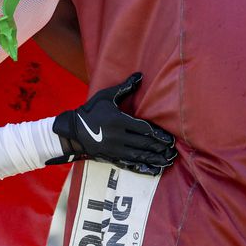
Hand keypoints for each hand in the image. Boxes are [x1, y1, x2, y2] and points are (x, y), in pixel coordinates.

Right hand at [51, 72, 177, 174]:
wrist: (72, 131)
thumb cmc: (90, 111)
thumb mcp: (106, 97)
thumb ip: (125, 88)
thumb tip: (140, 75)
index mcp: (118, 121)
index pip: (143, 129)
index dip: (158, 135)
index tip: (170, 139)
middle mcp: (118, 137)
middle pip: (144, 144)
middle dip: (160, 148)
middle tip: (173, 151)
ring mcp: (115, 149)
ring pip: (139, 156)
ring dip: (155, 159)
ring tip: (168, 160)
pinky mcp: (112, 158)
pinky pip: (130, 165)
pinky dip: (143, 168)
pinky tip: (154, 170)